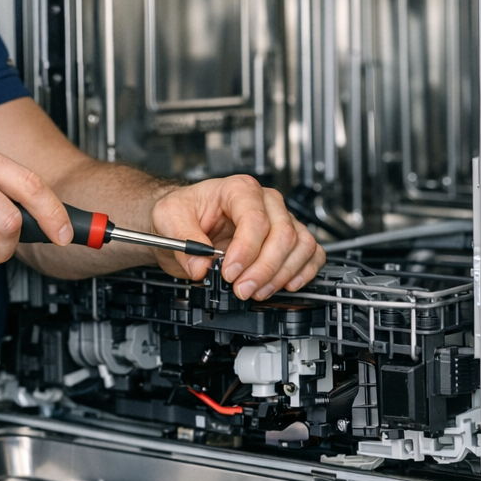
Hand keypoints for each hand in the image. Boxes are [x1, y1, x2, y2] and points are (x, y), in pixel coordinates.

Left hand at [149, 175, 323, 299]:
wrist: (184, 220)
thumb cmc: (182, 212)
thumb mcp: (168, 218)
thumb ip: (183, 240)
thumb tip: (200, 267)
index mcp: (238, 189)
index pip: (256, 220)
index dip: (246, 251)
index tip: (230, 273)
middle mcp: (265, 201)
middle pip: (282, 235)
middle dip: (263, 269)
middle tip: (242, 289)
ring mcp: (281, 219)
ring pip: (300, 245)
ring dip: (281, 275)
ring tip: (256, 291)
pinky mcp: (289, 239)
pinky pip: (311, 253)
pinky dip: (303, 271)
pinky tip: (285, 284)